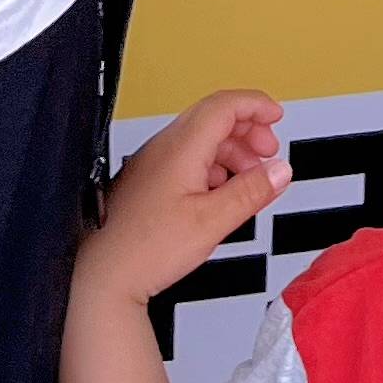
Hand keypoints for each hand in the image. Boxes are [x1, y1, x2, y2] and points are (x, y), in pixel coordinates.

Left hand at [82, 90, 291, 307]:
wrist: (102, 277)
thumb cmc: (144, 250)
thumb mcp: (211, 223)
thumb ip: (250, 193)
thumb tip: (280, 170)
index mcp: (182, 148)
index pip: (225, 105)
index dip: (256, 105)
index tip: (276, 115)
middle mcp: (164, 148)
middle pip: (214, 117)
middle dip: (248, 129)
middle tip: (269, 152)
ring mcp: (153, 164)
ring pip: (201, 139)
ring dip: (231, 151)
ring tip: (248, 179)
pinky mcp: (147, 182)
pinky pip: (187, 158)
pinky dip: (212, 166)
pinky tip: (220, 194)